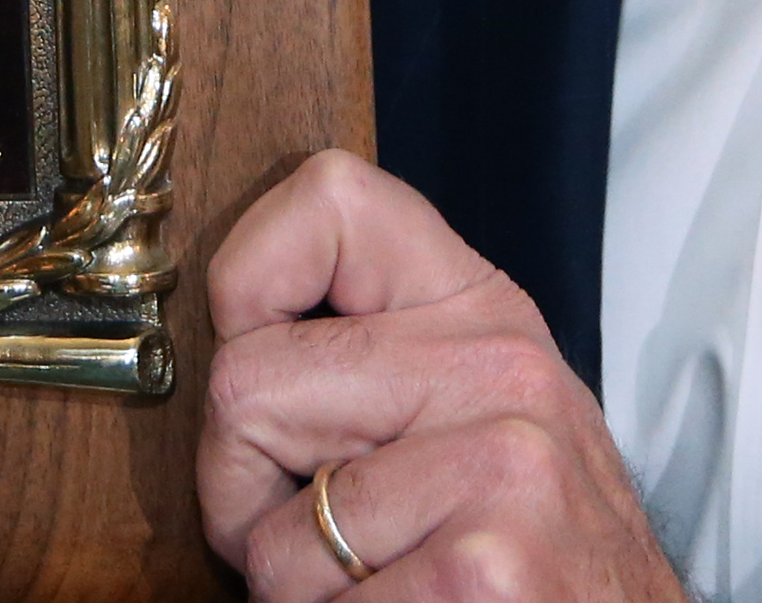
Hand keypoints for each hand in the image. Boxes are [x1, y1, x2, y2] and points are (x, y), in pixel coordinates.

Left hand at [201, 150, 681, 600]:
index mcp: (484, 311)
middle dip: (243, 491)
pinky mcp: (480, 571)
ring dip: (296, 590)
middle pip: (246, 386)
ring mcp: (498, 467)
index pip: (332, 199)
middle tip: (319, 537)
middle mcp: (499, 367)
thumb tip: (225, 348)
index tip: (261, 355)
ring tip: (380, 586)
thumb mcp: (481, 412)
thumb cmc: (536, 547)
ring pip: (268, 535)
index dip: (251, 277)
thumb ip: (380, 360)